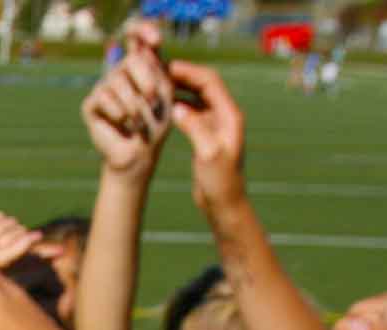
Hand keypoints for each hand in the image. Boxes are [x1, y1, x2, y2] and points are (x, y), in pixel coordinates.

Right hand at [82, 25, 171, 174]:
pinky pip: (102, 96)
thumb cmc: (155, 125)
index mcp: (141, 66)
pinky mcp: (91, 104)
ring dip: (133, 103)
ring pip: (116, 80)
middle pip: (131, 59)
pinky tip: (123, 123)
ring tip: (139, 121)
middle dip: (146, 79)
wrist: (139, 154)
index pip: (137, 36)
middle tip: (153, 99)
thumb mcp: (163, 95)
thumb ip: (156, 70)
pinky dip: (118, 111)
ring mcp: (104, 87)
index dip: (143, 30)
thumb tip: (142, 51)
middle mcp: (121, 73)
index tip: (156, 39)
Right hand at [168, 61, 246, 213]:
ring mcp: (215, 124)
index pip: (210, 81)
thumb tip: (177, 107)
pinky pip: (191, 111)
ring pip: (196, 96)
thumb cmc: (220, 183)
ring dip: (178, 88)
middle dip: (182, 75)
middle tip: (157, 72)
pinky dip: (177, 104)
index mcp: (230, 115)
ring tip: (156, 85)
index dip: (188, 71)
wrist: (224, 204)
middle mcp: (224, 115)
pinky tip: (160, 106)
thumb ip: (195, 128)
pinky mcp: (205, 134)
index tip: (165, 68)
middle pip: (203, 83)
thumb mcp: (208, 155)